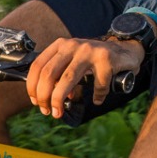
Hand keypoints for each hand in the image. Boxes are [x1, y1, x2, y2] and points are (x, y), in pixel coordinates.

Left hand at [27, 36, 144, 118]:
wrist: (124, 50)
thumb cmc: (95, 60)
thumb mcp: (73, 62)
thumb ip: (59, 75)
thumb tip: (46, 97)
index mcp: (61, 45)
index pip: (38, 65)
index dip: (32, 86)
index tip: (35, 101)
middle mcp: (72, 46)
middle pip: (49, 73)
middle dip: (44, 96)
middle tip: (46, 110)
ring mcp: (89, 51)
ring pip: (67, 79)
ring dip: (59, 99)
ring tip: (58, 112)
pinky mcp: (106, 60)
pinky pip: (98, 85)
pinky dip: (97, 96)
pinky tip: (97, 99)